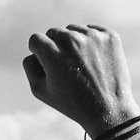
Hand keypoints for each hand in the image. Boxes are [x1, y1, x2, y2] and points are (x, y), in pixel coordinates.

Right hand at [23, 25, 139, 137]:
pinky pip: (92, 30)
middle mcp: (72, 41)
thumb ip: (30, 66)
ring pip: (73, 30)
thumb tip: (34, 51)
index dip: (39, 53)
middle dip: (55, 47)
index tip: (47, 64)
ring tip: (81, 65)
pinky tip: (94, 59)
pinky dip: (91, 42)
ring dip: (73, 43)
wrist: (109, 110)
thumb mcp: (40, 91)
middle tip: (66, 67)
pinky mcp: (110, 36)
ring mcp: (93, 37)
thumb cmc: (72, 103)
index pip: (36, 39)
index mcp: (53, 54)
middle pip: (54, 32)